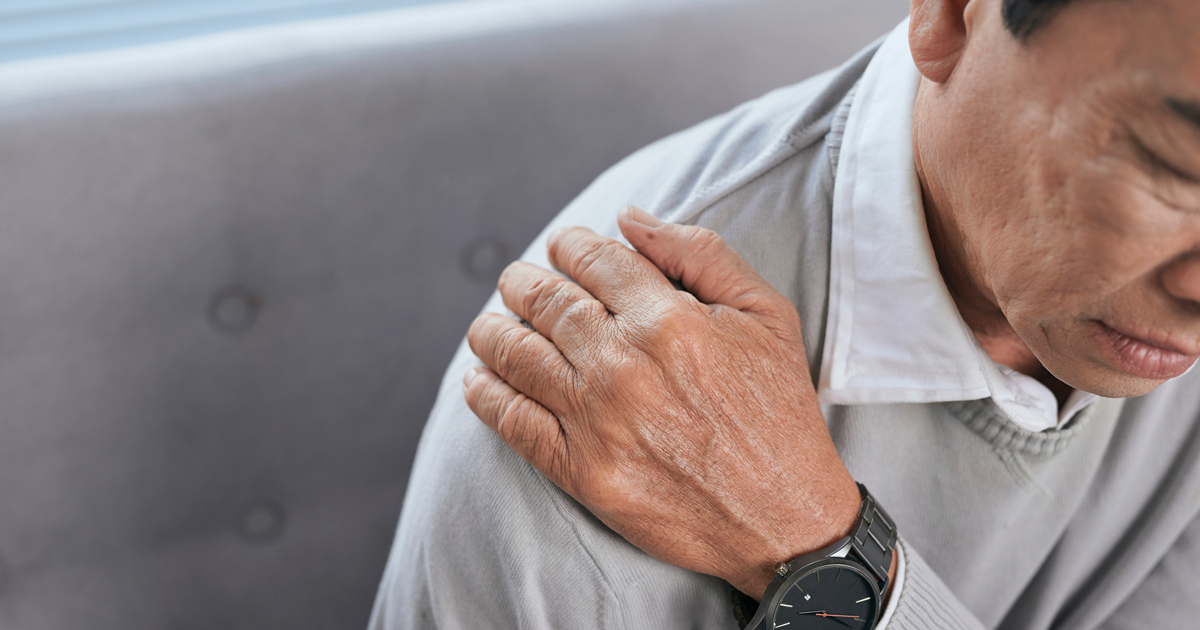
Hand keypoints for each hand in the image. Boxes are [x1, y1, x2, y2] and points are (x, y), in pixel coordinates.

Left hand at [463, 206, 860, 597]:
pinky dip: (485, 395)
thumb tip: (628, 219)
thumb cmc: (780, 412)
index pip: (595, 259)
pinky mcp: (581, 471)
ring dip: (492, 331)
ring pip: (516, 356)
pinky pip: (512, 421)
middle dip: (523, 282)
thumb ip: (700, 254)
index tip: (563, 247)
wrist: (784, 520)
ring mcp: (597, 422)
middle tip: (517, 281)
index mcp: (670, 321)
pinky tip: (479, 380)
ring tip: (489, 324)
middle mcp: (624, 366)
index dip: (571, 245)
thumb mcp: (766, 314)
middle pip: (546, 302)